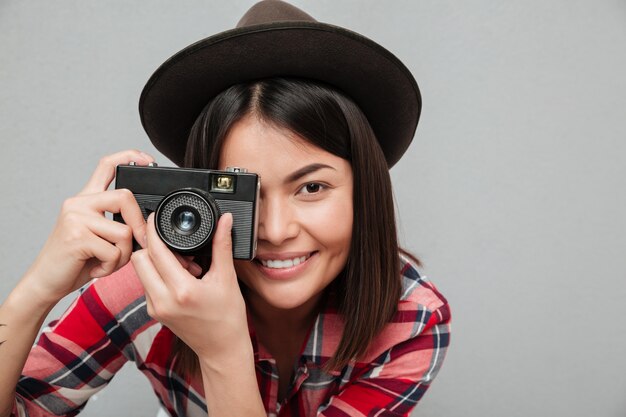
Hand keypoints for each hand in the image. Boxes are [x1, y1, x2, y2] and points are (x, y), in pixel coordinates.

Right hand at [23, 150, 153, 304]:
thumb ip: (117, 223)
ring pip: (124, 232)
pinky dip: (112, 267)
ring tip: (108, 262)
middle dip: (139, 225)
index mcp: (86, 199)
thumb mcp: (99, 235)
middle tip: (139, 244)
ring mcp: (76, 218)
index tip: (147, 159)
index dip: (129, 156)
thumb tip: (147, 224)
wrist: (46, 280)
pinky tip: (97, 268)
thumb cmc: (77, 260)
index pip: (107, 166)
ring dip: (124, 255)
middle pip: (125, 197)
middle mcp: (79, 203)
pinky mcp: (76, 236)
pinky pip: (114, 251)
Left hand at [131, 212, 249, 360]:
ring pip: (141, 271)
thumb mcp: (227, 278)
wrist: (222, 349)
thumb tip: (224, 220)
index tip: (156, 218)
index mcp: (181, 290)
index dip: (153, 230)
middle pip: (140, 258)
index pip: (156, 251)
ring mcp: (155, 308)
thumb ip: (222, 245)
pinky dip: (158, 274)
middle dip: (153, 246)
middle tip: (177, 248)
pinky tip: (180, 278)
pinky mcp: (154, 312)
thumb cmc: (228, 317)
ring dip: (155, 261)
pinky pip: (146, 283)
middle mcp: (162, 300)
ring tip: (183, 266)